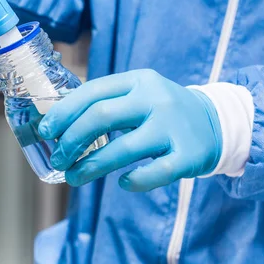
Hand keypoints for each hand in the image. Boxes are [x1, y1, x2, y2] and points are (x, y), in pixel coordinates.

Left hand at [38, 69, 222, 190]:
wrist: (217, 122)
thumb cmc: (162, 110)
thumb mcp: (138, 93)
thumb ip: (105, 101)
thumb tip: (56, 120)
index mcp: (138, 81)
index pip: (92, 92)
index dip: (63, 112)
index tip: (45, 131)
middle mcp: (156, 99)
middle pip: (101, 117)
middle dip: (71, 140)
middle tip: (58, 157)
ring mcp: (173, 127)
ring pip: (123, 149)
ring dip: (91, 166)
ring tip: (73, 177)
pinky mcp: (189, 155)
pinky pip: (155, 173)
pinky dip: (133, 181)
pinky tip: (122, 182)